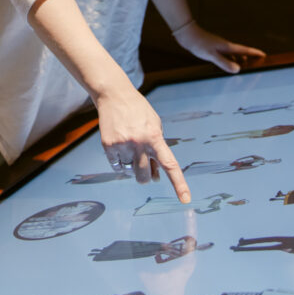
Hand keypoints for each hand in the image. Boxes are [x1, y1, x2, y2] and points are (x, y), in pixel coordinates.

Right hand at [95, 79, 190, 202]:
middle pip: (144, 176)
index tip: (185, 199)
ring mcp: (122, 145)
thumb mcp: (155, 126)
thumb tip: (155, 177)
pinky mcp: (108, 145)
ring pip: (129, 172)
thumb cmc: (138, 112)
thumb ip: (157, 151)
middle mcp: (139, 143)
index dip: (179, 183)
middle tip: (145, 168)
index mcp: (154, 137)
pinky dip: (119, 162)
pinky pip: (116, 166)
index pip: (170, 165)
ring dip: (131, 165)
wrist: (114, 95)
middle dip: (145, 176)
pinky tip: (120, 146)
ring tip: (130, 146)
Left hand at [173, 21, 264, 73]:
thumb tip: (238, 70)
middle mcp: (225, 46)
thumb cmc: (198, 43)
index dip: (255, 53)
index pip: (245, 50)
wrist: (186, 34)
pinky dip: (228, 60)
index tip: (264, 55)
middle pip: (240, 52)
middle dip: (249, 58)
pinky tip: (225, 65)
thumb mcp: (211, 55)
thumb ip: (224, 62)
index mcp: (227, 47)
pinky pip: (224, 55)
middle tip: (256, 64)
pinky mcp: (212, 48)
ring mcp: (218, 47)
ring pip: (232, 54)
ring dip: (238, 60)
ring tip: (242, 68)